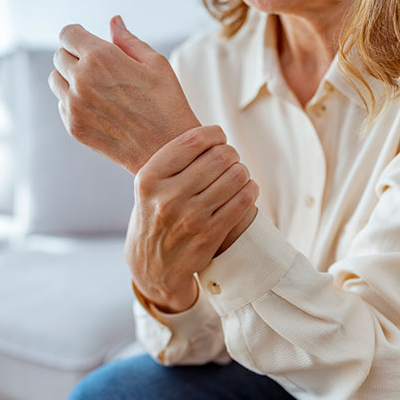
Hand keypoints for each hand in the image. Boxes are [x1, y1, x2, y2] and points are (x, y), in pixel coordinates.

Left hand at [48, 15, 199, 173]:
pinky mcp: (74, 127)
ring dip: (70, 78)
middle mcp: (81, 80)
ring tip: (97, 87)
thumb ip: (128, 40)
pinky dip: (73, 102)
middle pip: (59, 55)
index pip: (68, 33)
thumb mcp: (155, 64)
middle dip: (75, 55)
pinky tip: (99, 107)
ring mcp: (74, 105)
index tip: (86, 41)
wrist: (165, 152)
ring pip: (56, 80)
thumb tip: (113, 22)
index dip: (78, 35)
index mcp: (101, 57)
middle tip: (97, 67)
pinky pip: (62, 104)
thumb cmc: (167, 106)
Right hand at [125, 126, 258, 313]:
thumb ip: (174, 160)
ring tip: (236, 175)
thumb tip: (214, 136)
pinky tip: (244, 190)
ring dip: (242, 171)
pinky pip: (243, 200)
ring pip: (236, 176)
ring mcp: (190, 218)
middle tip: (229, 159)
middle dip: (230, 153)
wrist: (152, 265)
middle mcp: (167, 198)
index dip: (214, 134)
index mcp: (149, 179)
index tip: (217, 139)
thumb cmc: (155, 214)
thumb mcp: (149, 186)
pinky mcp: (210, 234)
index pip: (194, 141)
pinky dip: (249, 190)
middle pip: (220, 157)